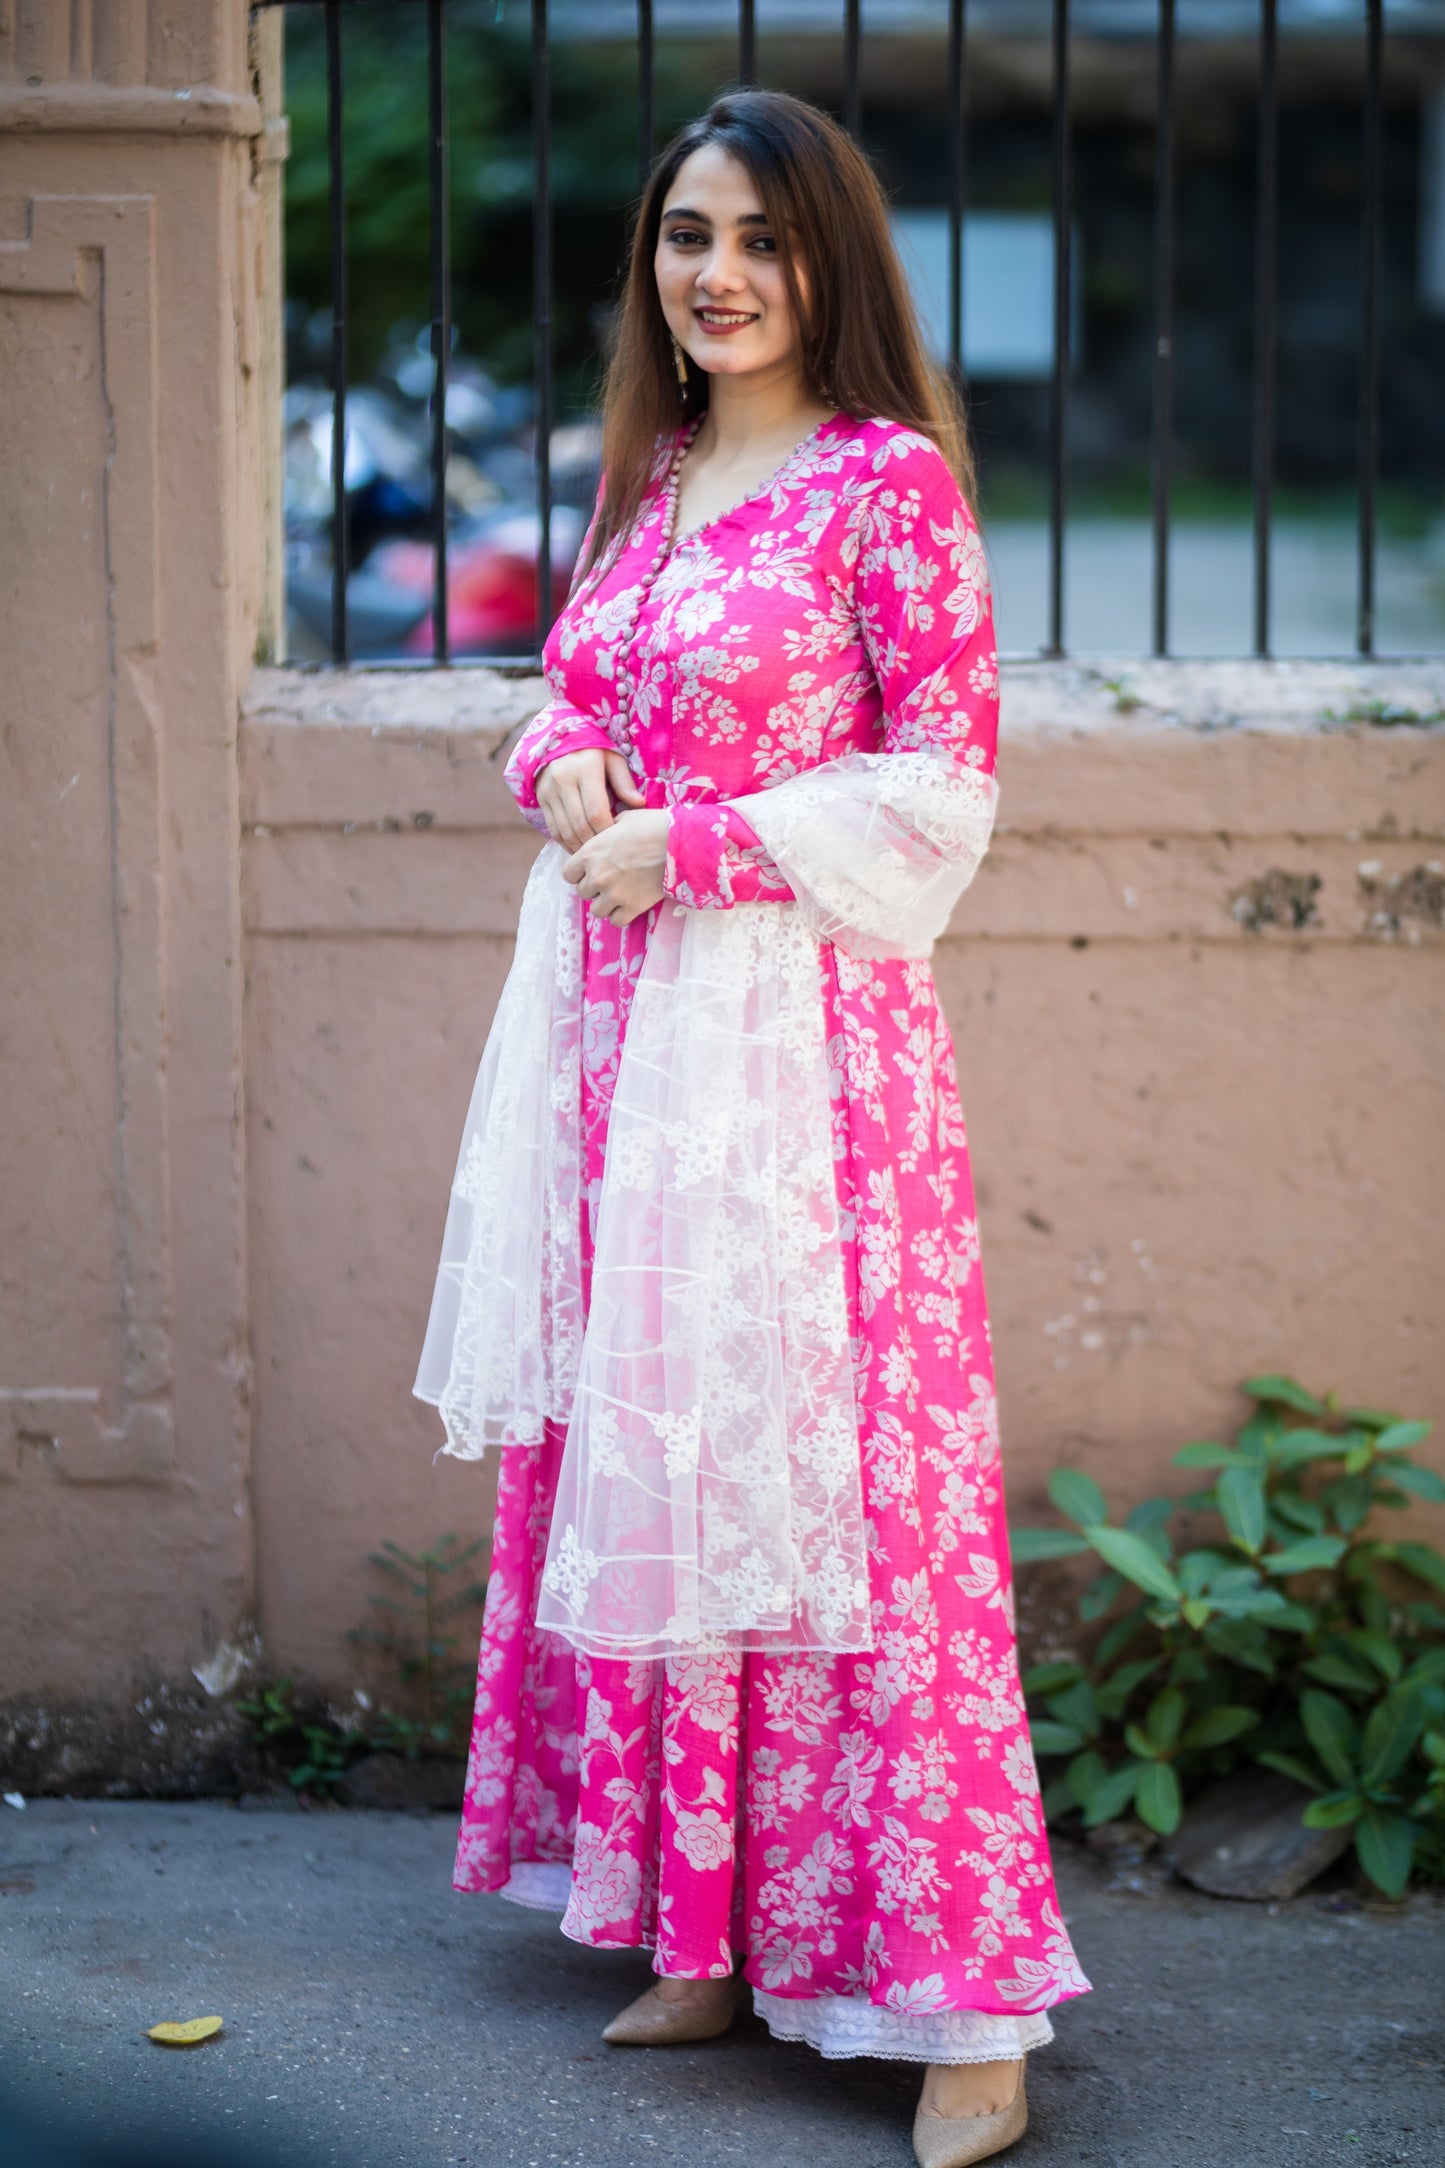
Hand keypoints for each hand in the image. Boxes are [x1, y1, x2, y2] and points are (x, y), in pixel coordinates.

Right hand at [535, 746, 644, 852]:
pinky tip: (579, 849)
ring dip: (580, 847)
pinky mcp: (541, 799)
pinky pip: (553, 829)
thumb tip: (639, 804)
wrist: (557, 741)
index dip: (607, 830)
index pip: (596, 811)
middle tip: (607, 852)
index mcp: (585, 769)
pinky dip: (566, 843)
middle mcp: (563, 780)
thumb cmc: (593, 752)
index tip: (617, 839)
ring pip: (564, 830)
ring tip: (594, 854)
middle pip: (580, 824)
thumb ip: (624, 781)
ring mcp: (549, 791)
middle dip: (595, 842)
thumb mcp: (612, 759)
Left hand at [562, 809, 670, 928]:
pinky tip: (629, 905)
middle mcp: (597, 876)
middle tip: (609, 880)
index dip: (578, 873)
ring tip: (618, 895)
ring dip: (605, 904)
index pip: (567, 873)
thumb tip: (606, 832)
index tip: (590, 870)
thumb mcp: (624, 819)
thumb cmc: (653, 826)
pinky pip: (616, 921)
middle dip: (593, 888)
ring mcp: (614, 894)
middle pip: (582, 892)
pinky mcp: (632, 907)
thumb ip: (607, 829)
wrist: (681, 844)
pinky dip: (620, 915)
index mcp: (590, 853)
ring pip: (596, 911)